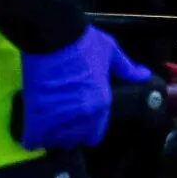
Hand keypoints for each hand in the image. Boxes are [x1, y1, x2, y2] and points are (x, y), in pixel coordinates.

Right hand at [17, 26, 150, 149]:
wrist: (55, 36)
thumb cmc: (85, 43)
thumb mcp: (112, 53)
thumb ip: (127, 68)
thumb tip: (144, 74)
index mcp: (101, 103)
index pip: (95, 134)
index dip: (88, 130)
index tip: (80, 124)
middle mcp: (81, 115)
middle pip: (73, 140)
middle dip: (68, 135)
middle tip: (61, 124)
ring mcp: (58, 116)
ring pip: (54, 141)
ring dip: (50, 137)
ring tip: (46, 128)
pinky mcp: (36, 113)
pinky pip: (33, 138)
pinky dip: (32, 138)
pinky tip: (32, 133)